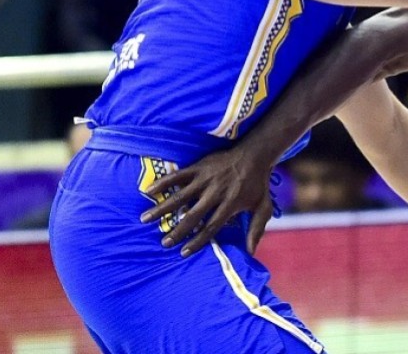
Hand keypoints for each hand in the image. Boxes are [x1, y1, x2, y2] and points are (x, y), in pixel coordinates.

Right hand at [139, 147, 272, 256]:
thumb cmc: (258, 184)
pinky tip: (149, 190)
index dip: (197, 241)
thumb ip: (256, 229)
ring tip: (145, 219)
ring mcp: (206, 179)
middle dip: (178, 230)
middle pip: (193, 215)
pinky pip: (179, 175)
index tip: (183, 253)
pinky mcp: (200, 167)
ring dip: (163, 208)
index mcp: (230, 204)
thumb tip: (251, 251)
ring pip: (181, 196)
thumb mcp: (262, 207)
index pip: (211, 227)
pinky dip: (164, 182)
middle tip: (164, 242)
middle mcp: (216, 193)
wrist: (255, 154)